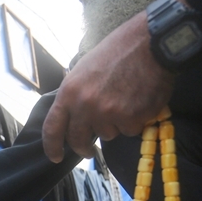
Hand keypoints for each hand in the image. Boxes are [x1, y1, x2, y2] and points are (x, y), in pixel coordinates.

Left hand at [41, 5, 176, 160]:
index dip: (52, 146)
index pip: (53, 127)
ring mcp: (108, 113)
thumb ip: (76, 95)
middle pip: (78, 139)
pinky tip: (139, 101)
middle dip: (83, 148)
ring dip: (115, 124)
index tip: (55, 157)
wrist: (150, 43)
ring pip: (108, 134)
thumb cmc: (118, 51)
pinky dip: (135, 120)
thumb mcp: (84, 69)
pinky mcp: (130, 118)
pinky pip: (130, 130)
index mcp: (69, 92)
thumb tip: (73, 116)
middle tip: (89, 150)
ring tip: (125, 100)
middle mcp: (85, 105)